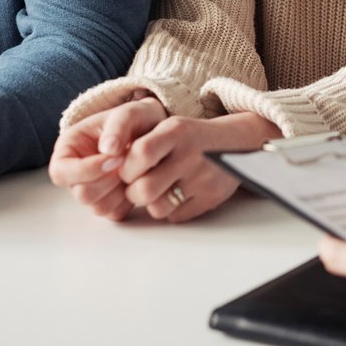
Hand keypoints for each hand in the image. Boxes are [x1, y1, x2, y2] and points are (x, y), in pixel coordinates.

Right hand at [48, 96, 167, 220]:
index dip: (87, 169)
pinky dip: (129, 199)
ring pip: (99, 207)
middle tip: (128, 163)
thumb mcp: (128, 113)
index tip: (116, 158)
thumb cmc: (134, 119)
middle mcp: (74, 175)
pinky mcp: (109, 204)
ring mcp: (91, 191)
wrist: (152, 131)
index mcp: (67, 151)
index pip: (61, 173)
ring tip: (133, 169)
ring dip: (120, 190)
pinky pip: (115, 213)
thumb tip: (108, 149)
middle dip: (109, 180)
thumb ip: (118, 126)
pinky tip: (136, 180)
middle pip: (82, 194)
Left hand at [115, 112, 279, 221]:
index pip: (139, 154)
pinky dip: (172, 210)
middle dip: (134, 192)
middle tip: (137, 186)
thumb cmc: (191, 138)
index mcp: (175, 131)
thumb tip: (110, 173)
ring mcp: (202, 178)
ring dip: (153, 204)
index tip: (127, 171)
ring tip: (161, 190)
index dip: (126, 169)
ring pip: (157, 208)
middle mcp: (189, 154)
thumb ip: (143, 146)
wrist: (236, 143)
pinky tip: (180, 194)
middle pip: (143, 189)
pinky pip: (176, 217)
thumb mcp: (170, 128)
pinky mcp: (210, 198)